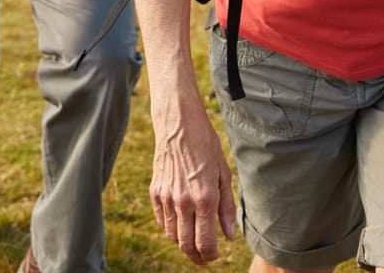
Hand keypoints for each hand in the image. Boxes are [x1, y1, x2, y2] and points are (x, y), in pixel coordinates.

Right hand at [149, 101, 236, 263]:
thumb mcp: (224, 173)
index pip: (205, 242)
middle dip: (197, 257)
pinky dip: (172, 229)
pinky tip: (181, 225)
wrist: (178, 124)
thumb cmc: (206, 146)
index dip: (211, 255)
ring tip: (194, 242)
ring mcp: (166, 198)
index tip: (216, 255)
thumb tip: (228, 236)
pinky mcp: (155, 192)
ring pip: (172, 236)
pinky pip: (162, 221)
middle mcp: (183, 201)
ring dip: (184, 244)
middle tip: (204, 258)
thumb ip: (226, 207)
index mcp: (204, 198)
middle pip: (186, 245)